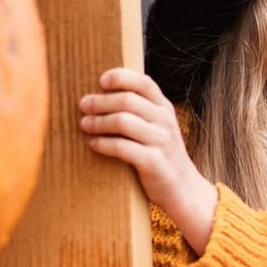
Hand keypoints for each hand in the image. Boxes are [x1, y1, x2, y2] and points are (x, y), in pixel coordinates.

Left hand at [79, 68, 217, 251]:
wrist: (182, 189)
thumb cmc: (161, 155)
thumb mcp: (158, 127)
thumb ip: (140, 110)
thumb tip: (102, 94)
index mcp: (164, 108)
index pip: (143, 82)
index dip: (120, 77)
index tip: (101, 81)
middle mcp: (164, 121)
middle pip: (127, 100)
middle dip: (100, 101)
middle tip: (83, 105)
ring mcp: (160, 141)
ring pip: (122, 121)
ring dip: (99, 122)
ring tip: (84, 125)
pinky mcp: (153, 162)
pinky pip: (122, 147)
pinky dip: (104, 144)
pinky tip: (94, 144)